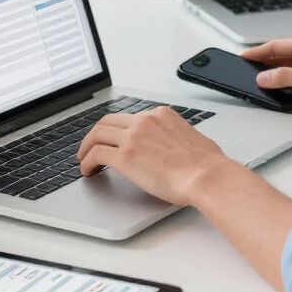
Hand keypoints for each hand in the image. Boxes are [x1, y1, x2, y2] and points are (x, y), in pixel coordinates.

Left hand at [77, 106, 230, 206]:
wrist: (207, 176)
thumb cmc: (206, 164)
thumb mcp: (192, 138)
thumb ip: (176, 137)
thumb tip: (174, 147)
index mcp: (161, 115)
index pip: (130, 117)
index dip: (117, 129)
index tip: (113, 138)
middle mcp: (145, 121)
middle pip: (108, 121)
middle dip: (96, 134)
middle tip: (90, 147)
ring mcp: (133, 137)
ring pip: (98, 134)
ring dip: (87, 147)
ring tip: (84, 160)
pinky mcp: (124, 156)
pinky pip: (96, 154)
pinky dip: (87, 161)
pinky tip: (88, 171)